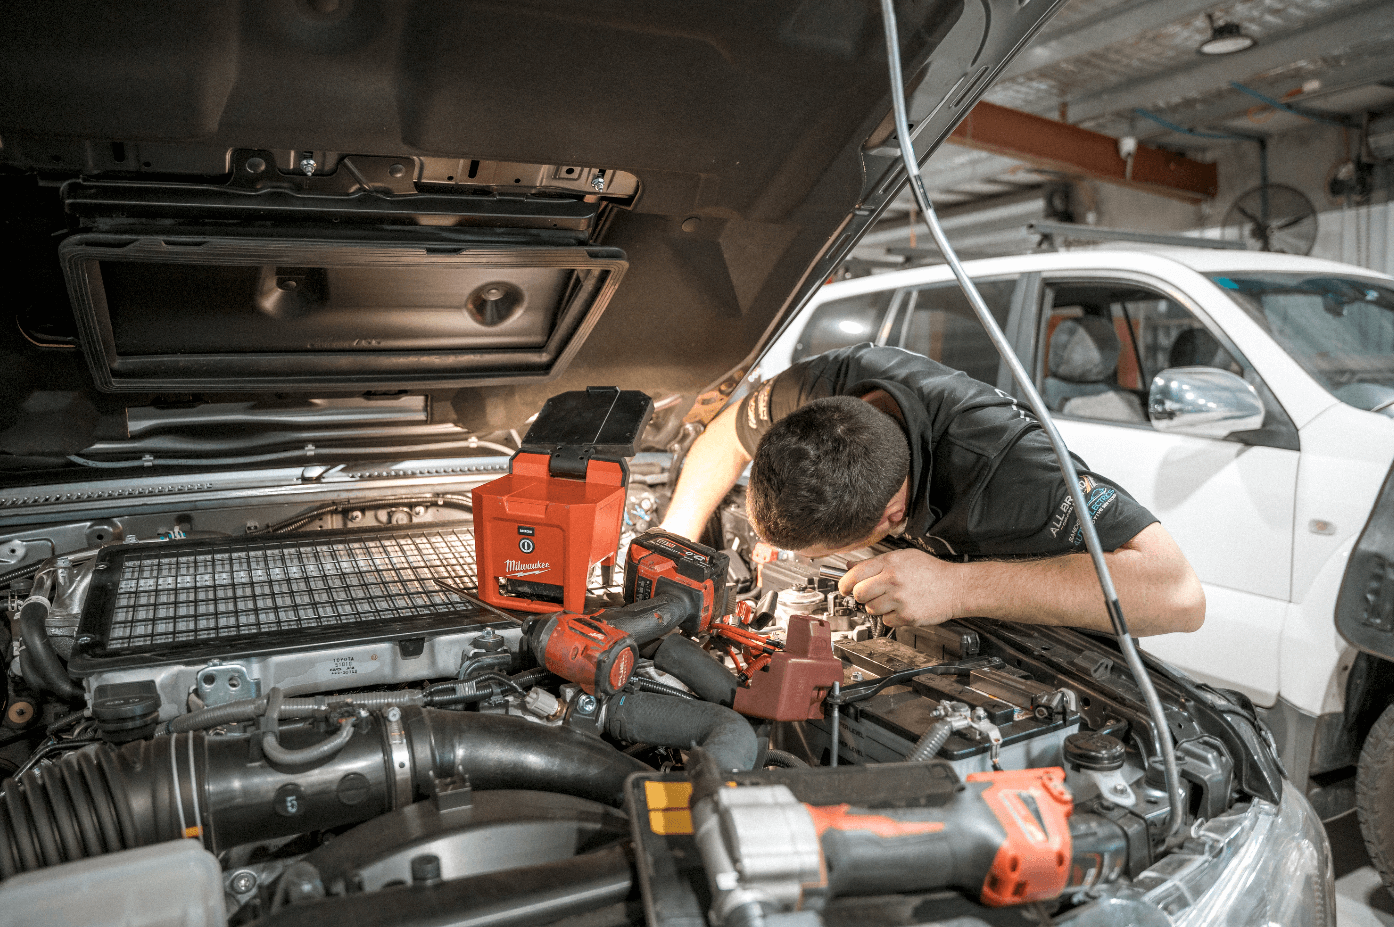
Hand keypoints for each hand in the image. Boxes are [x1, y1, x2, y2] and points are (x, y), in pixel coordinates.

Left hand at [838, 548, 958, 627]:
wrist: (957, 587)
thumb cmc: (932, 571)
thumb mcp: (904, 557)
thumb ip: (876, 562)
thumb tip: (850, 566)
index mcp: (890, 563)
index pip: (855, 574)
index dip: (845, 583)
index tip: (844, 588)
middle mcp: (893, 580)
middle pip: (859, 594)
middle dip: (861, 596)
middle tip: (869, 594)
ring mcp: (899, 600)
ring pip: (871, 609)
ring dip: (877, 607)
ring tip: (892, 600)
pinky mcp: (906, 616)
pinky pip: (887, 621)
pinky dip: (891, 617)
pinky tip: (902, 608)